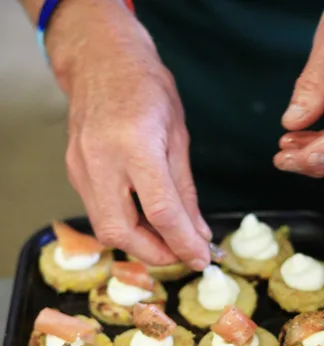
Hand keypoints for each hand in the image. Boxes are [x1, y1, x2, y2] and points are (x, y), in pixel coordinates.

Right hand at [47, 0, 210, 268]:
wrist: (100, 62)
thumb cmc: (146, 89)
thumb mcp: (178, 137)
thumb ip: (186, 192)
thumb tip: (199, 233)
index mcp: (135, 144)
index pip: (161, 211)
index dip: (183, 243)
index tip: (202, 259)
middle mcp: (101, 160)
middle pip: (123, 231)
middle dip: (156, 254)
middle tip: (182, 254)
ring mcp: (81, 169)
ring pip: (106, 229)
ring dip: (139, 245)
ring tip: (166, 239)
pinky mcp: (73, 174)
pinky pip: (99, 214)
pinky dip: (126, 227)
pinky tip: (145, 221)